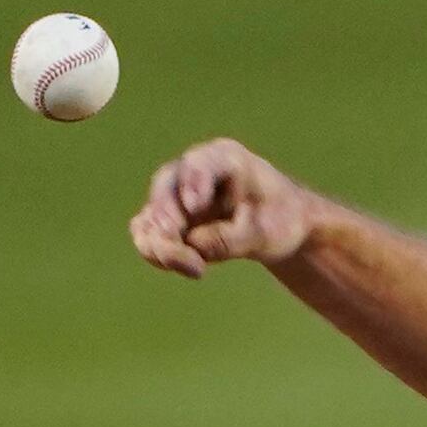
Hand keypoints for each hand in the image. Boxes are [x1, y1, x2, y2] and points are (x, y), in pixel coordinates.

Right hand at [132, 139, 329, 278]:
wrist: (277, 225)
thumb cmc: (279, 219)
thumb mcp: (267, 232)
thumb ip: (233, 238)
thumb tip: (194, 244)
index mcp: (224, 158)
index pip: (199, 163)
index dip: (193, 182)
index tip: (194, 207)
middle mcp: (191, 171)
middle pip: (165, 190)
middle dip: (169, 224)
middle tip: (193, 260)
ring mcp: (175, 195)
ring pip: (150, 217)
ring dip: (161, 247)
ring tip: (197, 268)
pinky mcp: (166, 220)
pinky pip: (147, 236)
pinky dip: (158, 254)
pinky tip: (191, 266)